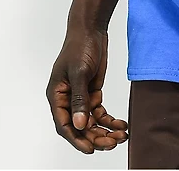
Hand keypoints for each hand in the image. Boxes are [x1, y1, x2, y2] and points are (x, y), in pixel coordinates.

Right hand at [47, 28, 127, 153]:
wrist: (92, 30)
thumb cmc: (80, 47)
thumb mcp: (80, 72)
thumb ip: (79, 99)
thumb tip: (80, 125)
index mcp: (57, 96)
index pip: (64, 125)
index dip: (77, 139)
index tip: (91, 149)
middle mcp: (67, 100)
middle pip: (80, 127)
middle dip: (96, 137)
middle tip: (113, 142)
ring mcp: (80, 97)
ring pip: (91, 122)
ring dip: (105, 130)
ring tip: (121, 135)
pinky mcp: (92, 93)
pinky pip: (100, 113)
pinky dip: (110, 120)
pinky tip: (121, 124)